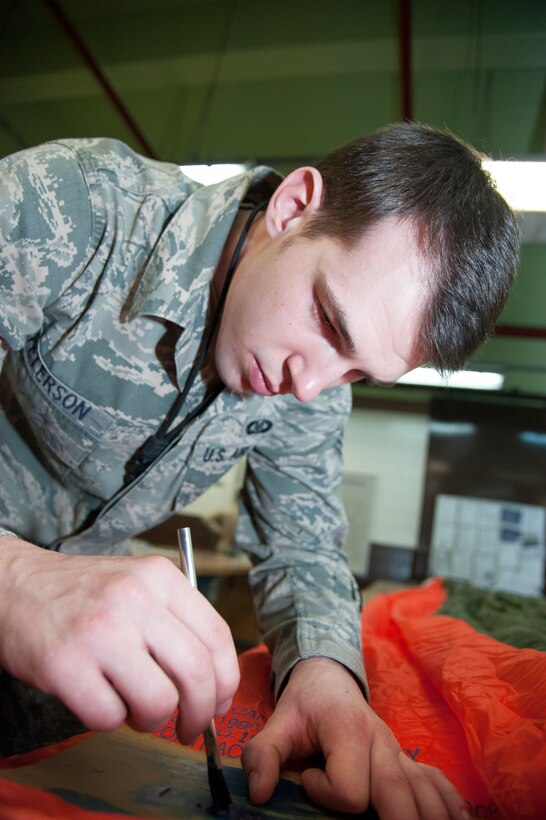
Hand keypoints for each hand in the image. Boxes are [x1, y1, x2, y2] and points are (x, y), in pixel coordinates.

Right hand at [0, 537, 238, 741]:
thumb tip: (214, 684)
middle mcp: (134, 599)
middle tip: (189, 728)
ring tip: (132, 705)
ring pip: (157, 702)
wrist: (14, 586)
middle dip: (200, 713)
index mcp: (159, 577)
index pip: (216, 636)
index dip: (226, 681)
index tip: (220, 702)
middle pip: (196, 673)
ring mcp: (98, 631)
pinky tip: (98, 698)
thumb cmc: (82, 594)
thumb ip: (176, 621)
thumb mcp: (136, 583)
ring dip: (151, 720)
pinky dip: (109, 720)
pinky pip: (108, 717)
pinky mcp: (64, 664)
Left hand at [242, 656, 466, 818]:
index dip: (326, 795)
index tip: (307, 778)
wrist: (330, 676)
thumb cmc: (305, 704)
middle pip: (399, 800)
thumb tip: (259, 794)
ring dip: (428, 818)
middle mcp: (382, 744)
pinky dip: (450, 805)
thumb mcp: (278, 722)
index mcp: (349, 732)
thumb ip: (264, 754)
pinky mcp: (409, 760)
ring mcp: (400, 754)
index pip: (350, 790)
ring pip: (427, 795)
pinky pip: (439, 784)